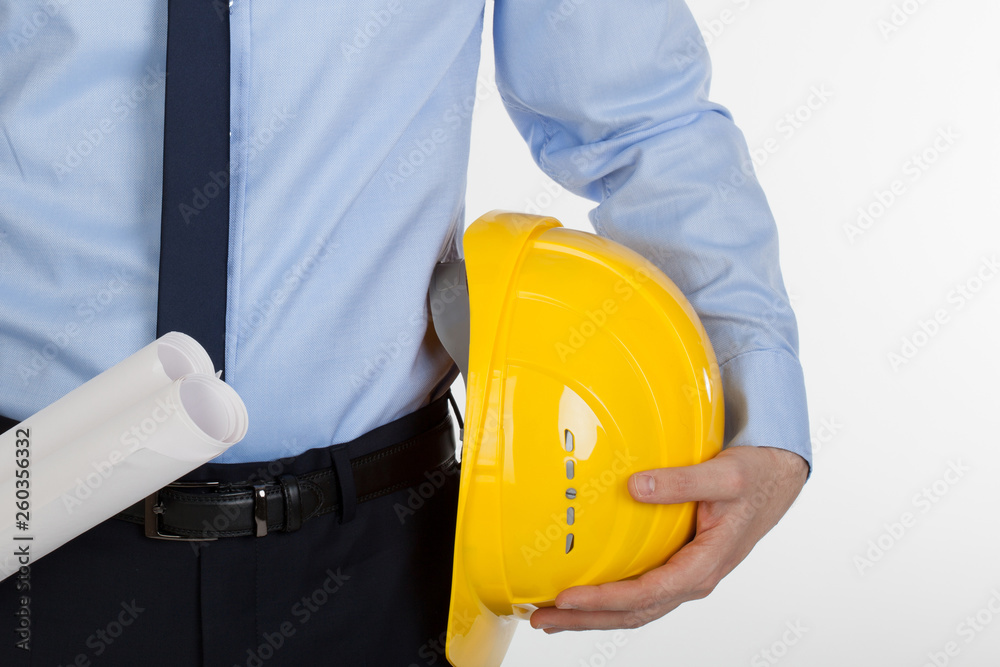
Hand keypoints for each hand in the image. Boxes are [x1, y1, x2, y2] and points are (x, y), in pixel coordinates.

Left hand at [529, 445, 808, 632]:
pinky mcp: (677, 565)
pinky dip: (609, 598)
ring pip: (635, 608)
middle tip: (542, 618)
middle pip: (633, 612)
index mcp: (704, 565)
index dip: (605, 599)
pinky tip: (583, 592)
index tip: (568, 597)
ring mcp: (685, 575)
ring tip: (550, 615)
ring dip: (593, 615)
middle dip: (586, 620)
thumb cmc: (755, 478)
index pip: (647, 593)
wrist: (777, 479)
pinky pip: (640, 591)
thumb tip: (635, 486)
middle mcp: (693, 579)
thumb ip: (681, 482)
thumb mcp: (724, 475)